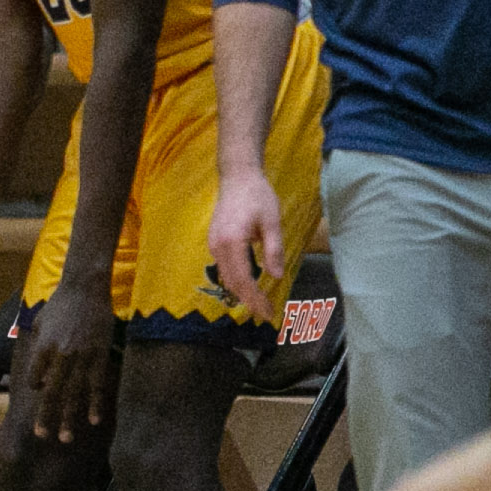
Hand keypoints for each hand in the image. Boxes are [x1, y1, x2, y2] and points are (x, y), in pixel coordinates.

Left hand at [24, 279, 116, 445]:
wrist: (85, 287)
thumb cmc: (61, 302)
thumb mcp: (41, 321)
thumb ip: (39, 345)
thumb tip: (39, 369)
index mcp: (43, 346)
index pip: (35, 377)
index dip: (35, 386)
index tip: (39, 390)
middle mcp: (61, 355)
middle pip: (52, 392)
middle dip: (47, 416)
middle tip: (42, 436)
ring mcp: (82, 357)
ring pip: (74, 394)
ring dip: (69, 418)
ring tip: (66, 438)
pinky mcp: (100, 356)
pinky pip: (97, 385)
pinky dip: (95, 404)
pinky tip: (93, 421)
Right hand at [208, 163, 287, 319]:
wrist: (237, 177)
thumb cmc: (257, 196)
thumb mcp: (272, 222)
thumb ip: (274, 250)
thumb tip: (276, 276)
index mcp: (232, 242)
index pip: (244, 280)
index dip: (255, 299)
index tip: (268, 313)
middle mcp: (218, 247)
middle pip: (232, 283)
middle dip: (249, 301)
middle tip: (266, 314)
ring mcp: (213, 244)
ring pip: (226, 277)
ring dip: (241, 293)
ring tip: (259, 303)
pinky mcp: (214, 242)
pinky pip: (224, 268)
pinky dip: (236, 280)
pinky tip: (249, 285)